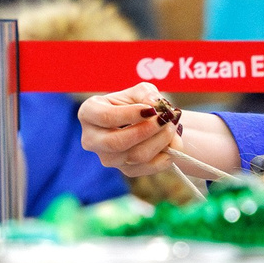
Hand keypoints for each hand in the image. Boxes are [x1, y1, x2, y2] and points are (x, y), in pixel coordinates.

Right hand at [80, 82, 223, 177]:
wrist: (147, 123)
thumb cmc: (137, 103)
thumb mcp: (139, 91)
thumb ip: (146, 94)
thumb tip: (155, 105)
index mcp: (89, 114)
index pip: (104, 117)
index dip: (130, 114)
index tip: (153, 109)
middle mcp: (92, 139)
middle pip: (117, 142)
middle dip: (147, 130)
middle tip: (167, 119)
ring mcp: (109, 158)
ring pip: (135, 156)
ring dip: (161, 140)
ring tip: (173, 125)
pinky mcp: (126, 170)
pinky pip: (148, 167)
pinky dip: (166, 154)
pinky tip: (174, 140)